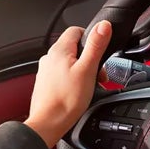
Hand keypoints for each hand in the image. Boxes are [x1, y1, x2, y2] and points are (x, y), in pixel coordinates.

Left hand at [24, 21, 111, 147]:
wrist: (49, 123)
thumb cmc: (67, 99)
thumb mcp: (88, 69)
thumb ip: (96, 45)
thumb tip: (103, 25)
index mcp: (59, 50)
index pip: (76, 30)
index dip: (91, 38)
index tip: (99, 53)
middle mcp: (49, 58)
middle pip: (74, 48)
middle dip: (90, 59)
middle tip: (98, 74)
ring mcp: (46, 71)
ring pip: (69, 63)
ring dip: (83, 71)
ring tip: (90, 85)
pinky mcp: (46, 84)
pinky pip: (63, 75)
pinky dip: (73, 80)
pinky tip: (78, 92)